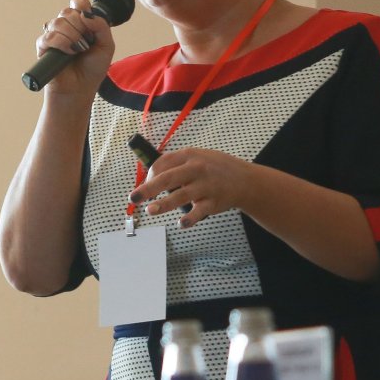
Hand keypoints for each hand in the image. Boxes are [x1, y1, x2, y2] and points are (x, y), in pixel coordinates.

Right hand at [36, 0, 116, 97]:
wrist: (81, 88)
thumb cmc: (92, 69)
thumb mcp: (106, 45)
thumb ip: (101, 26)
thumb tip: (86, 14)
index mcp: (80, 23)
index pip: (77, 1)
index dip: (82, 5)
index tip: (88, 19)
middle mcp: (65, 27)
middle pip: (68, 11)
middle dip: (80, 26)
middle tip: (86, 43)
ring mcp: (53, 36)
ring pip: (58, 22)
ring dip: (72, 36)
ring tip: (78, 50)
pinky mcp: (43, 47)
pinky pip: (49, 36)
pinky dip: (61, 42)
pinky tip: (69, 52)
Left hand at [131, 148, 262, 228]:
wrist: (245, 180)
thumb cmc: (216, 169)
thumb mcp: (198, 157)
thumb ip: (178, 164)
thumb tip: (151, 177)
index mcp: (190, 155)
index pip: (163, 163)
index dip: (150, 174)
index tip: (145, 185)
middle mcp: (197, 169)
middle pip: (168, 178)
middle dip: (148, 188)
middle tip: (134, 197)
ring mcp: (206, 186)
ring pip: (181, 195)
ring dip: (164, 204)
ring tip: (151, 210)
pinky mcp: (214, 202)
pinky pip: (199, 211)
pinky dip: (190, 218)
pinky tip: (181, 224)